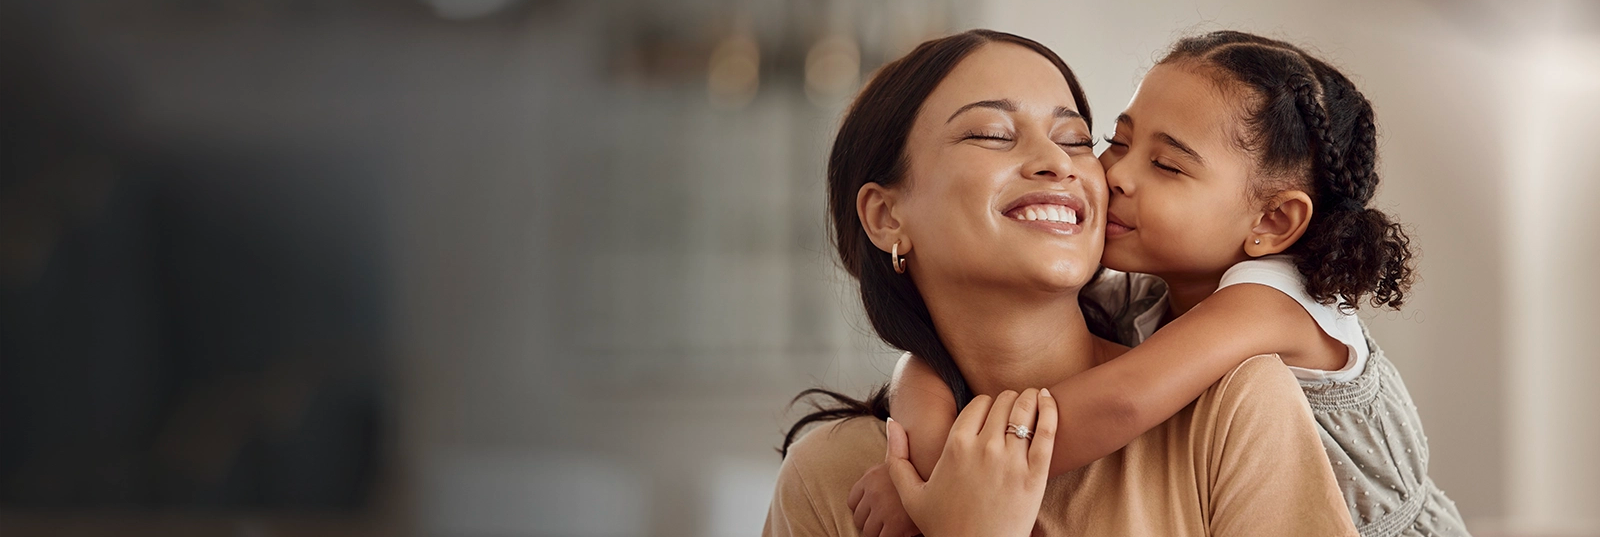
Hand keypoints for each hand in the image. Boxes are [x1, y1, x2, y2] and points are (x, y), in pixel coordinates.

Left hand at [848, 461, 919, 536]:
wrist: (939, 471)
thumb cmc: (925, 469)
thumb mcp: (900, 463)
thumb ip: (887, 472)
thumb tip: (882, 466)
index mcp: (871, 477)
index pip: (853, 502)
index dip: (864, 510)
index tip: (876, 513)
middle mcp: (873, 492)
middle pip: (858, 518)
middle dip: (871, 523)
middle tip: (887, 524)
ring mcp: (883, 508)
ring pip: (868, 532)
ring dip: (879, 533)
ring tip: (895, 529)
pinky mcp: (895, 524)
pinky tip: (903, 532)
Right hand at [884, 388, 1056, 536]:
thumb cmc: (944, 526)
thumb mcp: (910, 494)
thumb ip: (897, 457)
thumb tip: (892, 422)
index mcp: (955, 446)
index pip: (979, 403)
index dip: (986, 405)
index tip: (991, 412)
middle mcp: (983, 448)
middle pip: (1004, 402)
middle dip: (1010, 400)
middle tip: (1014, 405)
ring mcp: (1011, 461)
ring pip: (1024, 410)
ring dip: (1029, 399)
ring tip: (1033, 399)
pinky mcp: (1035, 475)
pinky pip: (1047, 430)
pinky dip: (1050, 409)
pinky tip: (1048, 400)